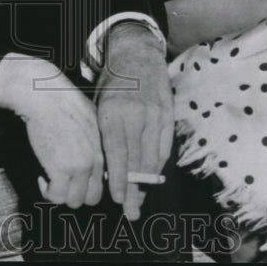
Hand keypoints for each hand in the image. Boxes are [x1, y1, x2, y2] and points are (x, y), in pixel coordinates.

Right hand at [0, 55, 103, 208]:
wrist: (44, 95)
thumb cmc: (61, 100)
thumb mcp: (91, 117)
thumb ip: (95, 140)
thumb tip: (92, 153)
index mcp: (103, 149)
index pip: (104, 182)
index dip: (88, 185)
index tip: (75, 182)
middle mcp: (95, 161)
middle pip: (91, 198)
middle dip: (76, 194)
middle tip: (61, 182)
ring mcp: (79, 167)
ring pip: (74, 201)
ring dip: (60, 193)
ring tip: (50, 178)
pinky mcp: (60, 170)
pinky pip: (55, 196)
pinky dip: (46, 190)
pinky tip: (41, 176)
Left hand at [96, 22, 173, 220]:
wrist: (136, 55)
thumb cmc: (111, 83)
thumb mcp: (98, 102)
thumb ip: (102, 131)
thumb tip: (103, 167)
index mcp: (111, 111)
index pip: (116, 152)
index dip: (118, 178)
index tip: (118, 199)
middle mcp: (134, 114)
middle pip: (135, 160)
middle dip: (133, 188)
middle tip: (131, 212)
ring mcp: (154, 114)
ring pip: (152, 156)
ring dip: (147, 181)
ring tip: (142, 201)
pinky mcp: (168, 114)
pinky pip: (164, 146)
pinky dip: (158, 164)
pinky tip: (151, 176)